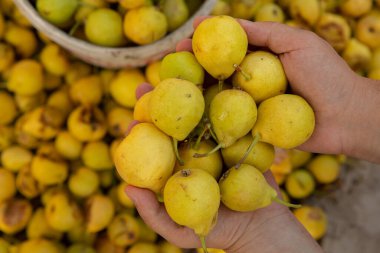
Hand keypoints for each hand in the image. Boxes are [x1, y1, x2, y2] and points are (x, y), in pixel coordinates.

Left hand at [126, 79, 321, 252]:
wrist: (261, 228)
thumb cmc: (220, 232)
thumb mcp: (181, 231)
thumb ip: (154, 213)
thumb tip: (127, 188)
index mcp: (178, 166)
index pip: (156, 142)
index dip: (144, 125)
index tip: (134, 112)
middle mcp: (195, 149)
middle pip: (177, 119)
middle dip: (164, 96)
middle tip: (153, 77)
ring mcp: (218, 141)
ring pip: (203, 109)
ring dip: (194, 86)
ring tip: (186, 63)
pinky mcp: (241, 137)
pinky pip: (234, 115)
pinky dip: (227, 95)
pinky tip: (223, 74)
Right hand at [178, 17, 379, 162]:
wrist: (345, 117)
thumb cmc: (325, 75)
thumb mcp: (296, 42)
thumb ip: (263, 33)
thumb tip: (226, 21)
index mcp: (260, 61)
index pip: (226, 49)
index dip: (204, 43)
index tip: (186, 38)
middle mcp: (251, 83)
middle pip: (215, 73)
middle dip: (192, 66)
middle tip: (172, 60)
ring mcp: (250, 107)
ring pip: (217, 98)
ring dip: (193, 92)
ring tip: (172, 86)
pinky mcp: (252, 128)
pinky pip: (228, 123)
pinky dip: (208, 119)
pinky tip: (188, 115)